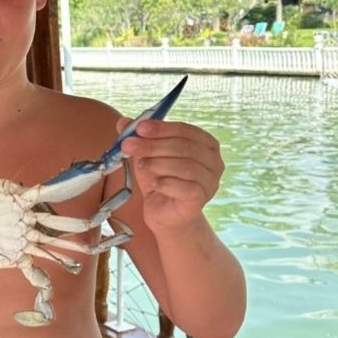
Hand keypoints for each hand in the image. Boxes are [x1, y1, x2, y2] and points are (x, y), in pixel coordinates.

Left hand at [118, 117, 223, 233]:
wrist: (165, 215)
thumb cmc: (161, 181)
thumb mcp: (147, 156)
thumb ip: (138, 138)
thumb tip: (122, 121)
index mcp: (206, 144)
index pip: (186, 130)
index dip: (162, 128)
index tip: (140, 128)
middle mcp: (214, 162)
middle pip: (184, 147)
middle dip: (154, 145)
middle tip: (129, 145)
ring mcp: (210, 182)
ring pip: (186, 166)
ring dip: (158, 163)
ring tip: (140, 165)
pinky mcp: (201, 200)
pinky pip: (186, 188)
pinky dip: (166, 183)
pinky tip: (154, 183)